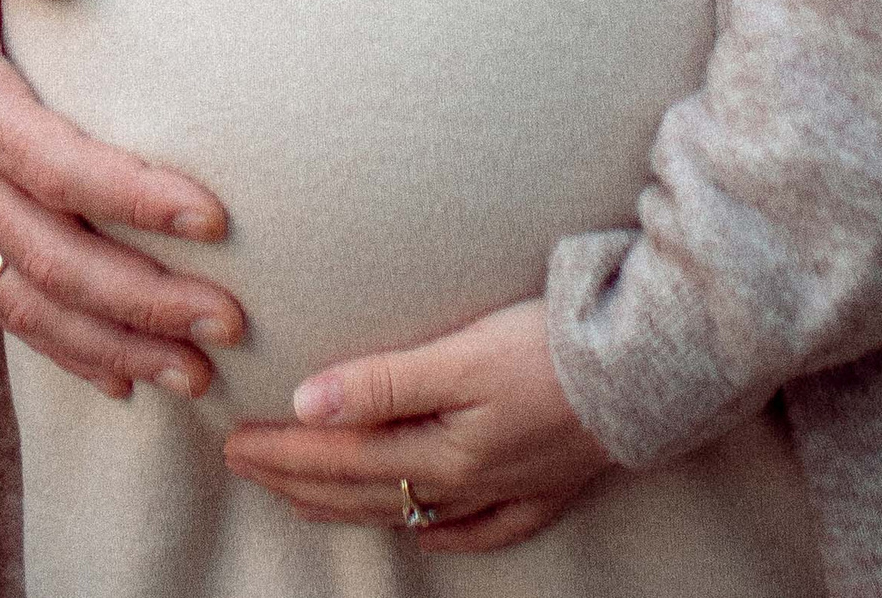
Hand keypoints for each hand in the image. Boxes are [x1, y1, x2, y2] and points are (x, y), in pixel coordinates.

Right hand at [0, 0, 244, 400]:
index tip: (212, 218)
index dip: (134, 198)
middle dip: (144, 301)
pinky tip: (119, 374)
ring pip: (27, 301)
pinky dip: (59, 348)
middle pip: (52, 258)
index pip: (55, 166)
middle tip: (228, 320)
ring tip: (192, 375)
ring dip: (112, 344)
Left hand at [222, 298, 613, 547]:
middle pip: (366, 488)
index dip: (282, 453)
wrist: (649, 370)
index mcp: (441, 449)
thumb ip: (384, 381)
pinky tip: (423, 533)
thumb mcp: (461, 355)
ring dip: (351, 504)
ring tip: (304, 498)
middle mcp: (468, 480)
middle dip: (298, 479)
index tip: (232, 443)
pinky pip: (481, 528)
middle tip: (244, 466)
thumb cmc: (552, 348)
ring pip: (411, 508)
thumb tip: (308, 405)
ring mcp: (508, 488)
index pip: (340, 457)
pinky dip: (443, 532)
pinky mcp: (547, 486)